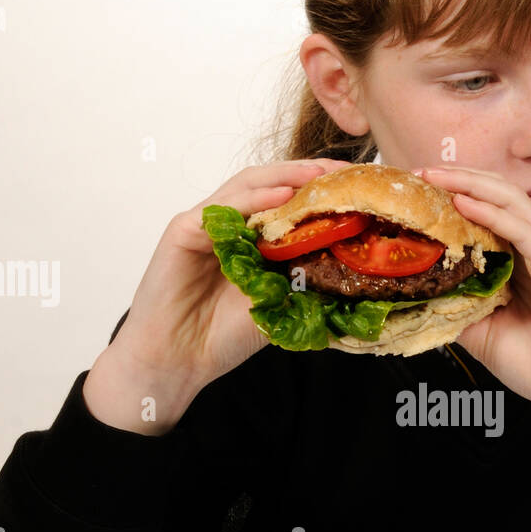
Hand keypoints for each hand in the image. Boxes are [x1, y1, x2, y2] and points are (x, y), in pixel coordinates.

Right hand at [111, 158, 354, 392]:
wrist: (176, 360)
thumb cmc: (221, 336)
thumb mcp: (278, 305)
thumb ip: (303, 279)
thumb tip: (352, 266)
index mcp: (250, 240)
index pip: (286, 203)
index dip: (318, 192)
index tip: (354, 186)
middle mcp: (227, 225)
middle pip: (269, 185)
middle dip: (307, 174)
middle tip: (343, 171)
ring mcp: (204, 224)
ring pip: (247, 186)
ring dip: (284, 176)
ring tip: (318, 174)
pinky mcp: (183, 230)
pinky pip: (222, 207)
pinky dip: (254, 198)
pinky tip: (282, 196)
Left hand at [416, 164, 530, 424]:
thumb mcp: (483, 336)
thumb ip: (458, 310)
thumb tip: (419, 295)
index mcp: (518, 264)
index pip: (485, 215)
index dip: (451, 198)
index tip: (415, 193)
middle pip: (497, 197)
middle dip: (458, 179)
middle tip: (419, 172)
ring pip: (511, 202)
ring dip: (472, 184)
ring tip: (436, 176)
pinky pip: (524, 231)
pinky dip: (493, 213)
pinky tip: (465, 202)